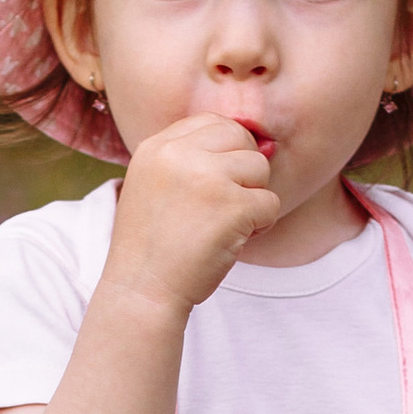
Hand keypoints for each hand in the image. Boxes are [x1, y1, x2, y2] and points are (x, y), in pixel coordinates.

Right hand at [105, 114, 278, 320]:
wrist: (142, 291)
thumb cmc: (153, 247)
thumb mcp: (154, 186)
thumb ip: (190, 158)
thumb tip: (261, 144)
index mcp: (156, 147)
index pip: (212, 122)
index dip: (227, 150)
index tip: (219, 182)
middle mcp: (178, 154)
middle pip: (240, 138)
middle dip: (244, 171)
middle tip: (227, 204)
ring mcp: (206, 177)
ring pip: (260, 168)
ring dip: (253, 198)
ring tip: (228, 224)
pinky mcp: (232, 205)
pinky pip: (270, 203)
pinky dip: (261, 225)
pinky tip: (234, 240)